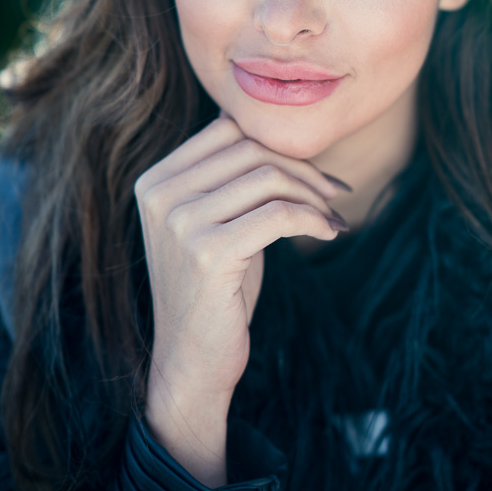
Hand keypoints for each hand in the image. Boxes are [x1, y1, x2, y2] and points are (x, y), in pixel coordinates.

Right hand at [134, 109, 347, 483]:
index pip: (228, 129)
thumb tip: (277, 129)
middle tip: (334, 194)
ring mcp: (180, 222)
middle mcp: (161, 194)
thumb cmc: (215, 289)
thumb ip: (230, 177)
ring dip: (313, 195)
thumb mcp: (213, 222)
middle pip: (251, 149)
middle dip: (303, 168)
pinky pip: (280, 214)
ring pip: (269, 177)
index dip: (278, 143)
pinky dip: (313, 218)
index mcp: (156, 181)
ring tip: (333, 216)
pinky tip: (329, 232)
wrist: (191, 361)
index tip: (313, 171)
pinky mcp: (208, 252)